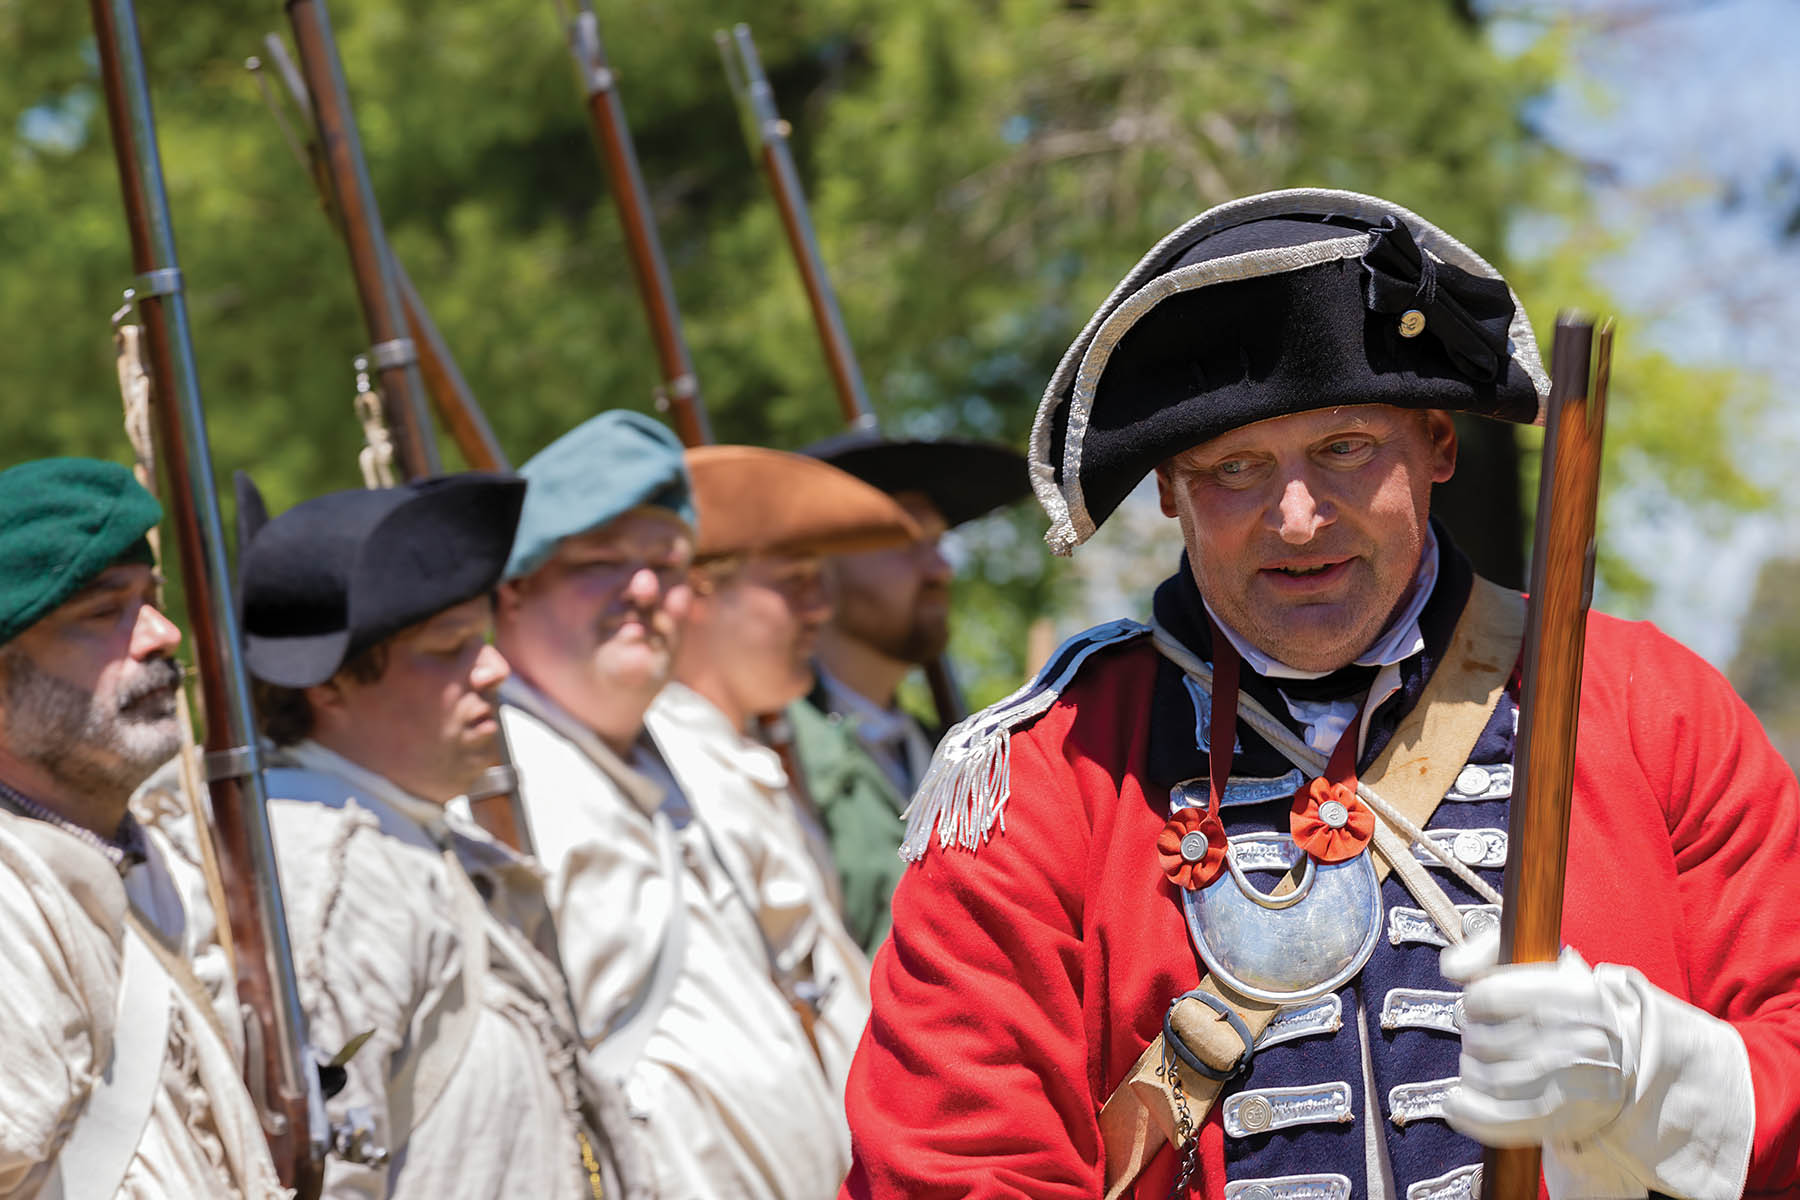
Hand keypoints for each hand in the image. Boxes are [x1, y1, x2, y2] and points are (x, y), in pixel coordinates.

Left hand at [1440, 929, 1629, 1145]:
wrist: (1622, 1060)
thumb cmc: (1565, 1007)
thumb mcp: (1539, 963)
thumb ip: (1489, 950)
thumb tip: (1453, 968)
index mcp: (1580, 995)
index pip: (1492, 995)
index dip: (1474, 1001)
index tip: (1480, 1005)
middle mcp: (1585, 1040)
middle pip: (1487, 1042)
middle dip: (1472, 1038)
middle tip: (1480, 1036)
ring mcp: (1578, 1085)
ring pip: (1492, 1080)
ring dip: (1471, 1072)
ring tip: (1478, 1063)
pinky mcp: (1566, 1121)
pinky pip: (1503, 1121)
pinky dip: (1469, 1112)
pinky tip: (1456, 1101)